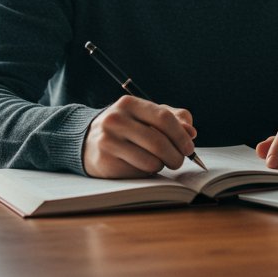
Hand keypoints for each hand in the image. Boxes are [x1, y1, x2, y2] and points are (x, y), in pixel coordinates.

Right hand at [82, 95, 197, 177]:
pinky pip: (138, 172)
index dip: (181, 135)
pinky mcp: (105, 162)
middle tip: (179, 160)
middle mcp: (116, 120)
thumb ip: (172, 118)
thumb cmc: (125, 128)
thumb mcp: (145, 115)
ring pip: (151, 161)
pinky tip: (139, 165)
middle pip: (159, 142)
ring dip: (161, 165)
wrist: (86, 140)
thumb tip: (191, 131)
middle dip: (176, 156)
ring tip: (157, 161)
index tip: (189, 147)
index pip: (164, 118)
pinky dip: (146, 172)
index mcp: (129, 104)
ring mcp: (108, 141)